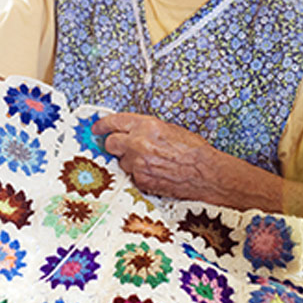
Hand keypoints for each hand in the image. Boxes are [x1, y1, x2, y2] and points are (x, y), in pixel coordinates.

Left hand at [93, 112, 221, 200]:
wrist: (205, 173)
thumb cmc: (194, 151)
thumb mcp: (171, 129)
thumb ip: (148, 130)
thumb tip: (133, 132)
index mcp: (147, 126)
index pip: (115, 122)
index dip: (103, 124)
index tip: (97, 126)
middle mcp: (138, 144)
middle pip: (110, 143)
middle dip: (114, 144)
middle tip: (120, 146)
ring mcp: (138, 164)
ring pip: (121, 161)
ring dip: (130, 161)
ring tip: (150, 161)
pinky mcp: (141, 181)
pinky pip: (132, 175)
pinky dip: (139, 174)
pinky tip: (155, 172)